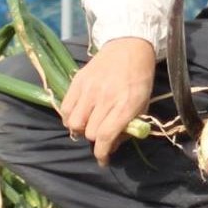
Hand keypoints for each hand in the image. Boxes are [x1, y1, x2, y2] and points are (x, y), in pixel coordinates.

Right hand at [59, 37, 155, 165]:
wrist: (128, 47)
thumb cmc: (139, 79)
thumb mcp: (142, 104)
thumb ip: (129, 126)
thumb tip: (112, 145)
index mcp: (125, 104)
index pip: (106, 136)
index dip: (102, 153)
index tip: (103, 159)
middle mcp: (105, 98)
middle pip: (89, 132)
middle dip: (95, 140)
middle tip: (100, 136)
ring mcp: (89, 89)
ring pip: (74, 122)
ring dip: (80, 129)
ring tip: (87, 125)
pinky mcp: (77, 81)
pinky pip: (65, 108)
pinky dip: (69, 117)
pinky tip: (77, 115)